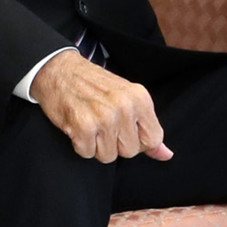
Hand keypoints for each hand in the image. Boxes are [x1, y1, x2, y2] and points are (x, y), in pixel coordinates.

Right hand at [30, 51, 171, 162]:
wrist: (60, 70)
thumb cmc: (95, 86)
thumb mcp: (128, 99)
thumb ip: (148, 127)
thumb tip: (166, 155)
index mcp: (140, 99)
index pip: (153, 139)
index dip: (138, 141)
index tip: (124, 129)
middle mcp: (125, 107)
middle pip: (130, 151)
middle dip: (115, 144)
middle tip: (103, 124)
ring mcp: (105, 117)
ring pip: (108, 156)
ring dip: (96, 146)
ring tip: (91, 124)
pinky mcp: (83, 126)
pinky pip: (87, 153)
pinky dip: (81, 145)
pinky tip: (78, 127)